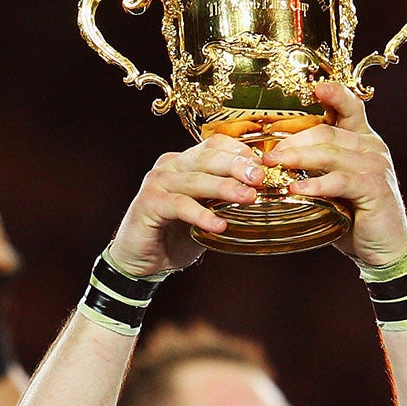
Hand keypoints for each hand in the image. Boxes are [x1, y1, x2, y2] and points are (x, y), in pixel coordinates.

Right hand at [106, 137, 264, 277]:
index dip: (239, 152)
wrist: (142, 260)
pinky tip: (218, 225)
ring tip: (248, 197)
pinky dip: (201, 214)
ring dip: (224, 188)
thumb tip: (260, 194)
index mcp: (185, 162)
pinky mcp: (149, 204)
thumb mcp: (207, 212)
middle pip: (207, 156)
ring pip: (195, 179)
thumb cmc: (175, 235)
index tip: (264, 165)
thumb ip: (225, 199)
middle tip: (259, 177)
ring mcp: (157, 183)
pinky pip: (179, 205)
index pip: (214, 145)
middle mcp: (170, 166)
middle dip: (236, 165)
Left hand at [262, 81, 406, 267]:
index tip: (314, 87)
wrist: (384, 248)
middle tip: (266, 153)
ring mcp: (376, 166)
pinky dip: (316, 184)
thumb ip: (315, 169)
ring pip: (331, 153)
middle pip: (327, 131)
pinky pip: (341, 180)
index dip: (334, 94)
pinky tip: (297, 189)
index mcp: (363, 140)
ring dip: (298, 158)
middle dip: (293, 140)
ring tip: (273, 165)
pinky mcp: (375, 188)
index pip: (350, 106)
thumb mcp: (334, 187)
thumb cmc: (355, 217)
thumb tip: (274, 162)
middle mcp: (372, 147)